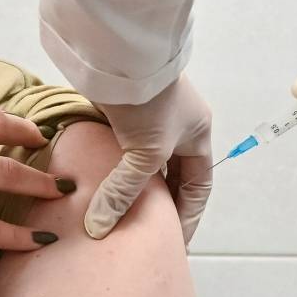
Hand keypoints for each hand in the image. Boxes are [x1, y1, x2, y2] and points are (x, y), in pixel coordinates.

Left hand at [87, 76, 211, 243]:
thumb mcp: (145, 151)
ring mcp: (148, 117)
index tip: (173, 242)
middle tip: (144, 235)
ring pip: (141, 162)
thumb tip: (98, 229)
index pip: (198, 186)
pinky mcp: (120, 110)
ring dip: (131, 185)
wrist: (118, 54)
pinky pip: (118, 148)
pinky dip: (110, 167)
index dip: (187, 216)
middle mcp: (177, 126)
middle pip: (170, 175)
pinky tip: (98, 185)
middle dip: (159, 204)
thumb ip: (123, 191)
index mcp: (197, 135)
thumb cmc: (148, 101)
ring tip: (118, 216)